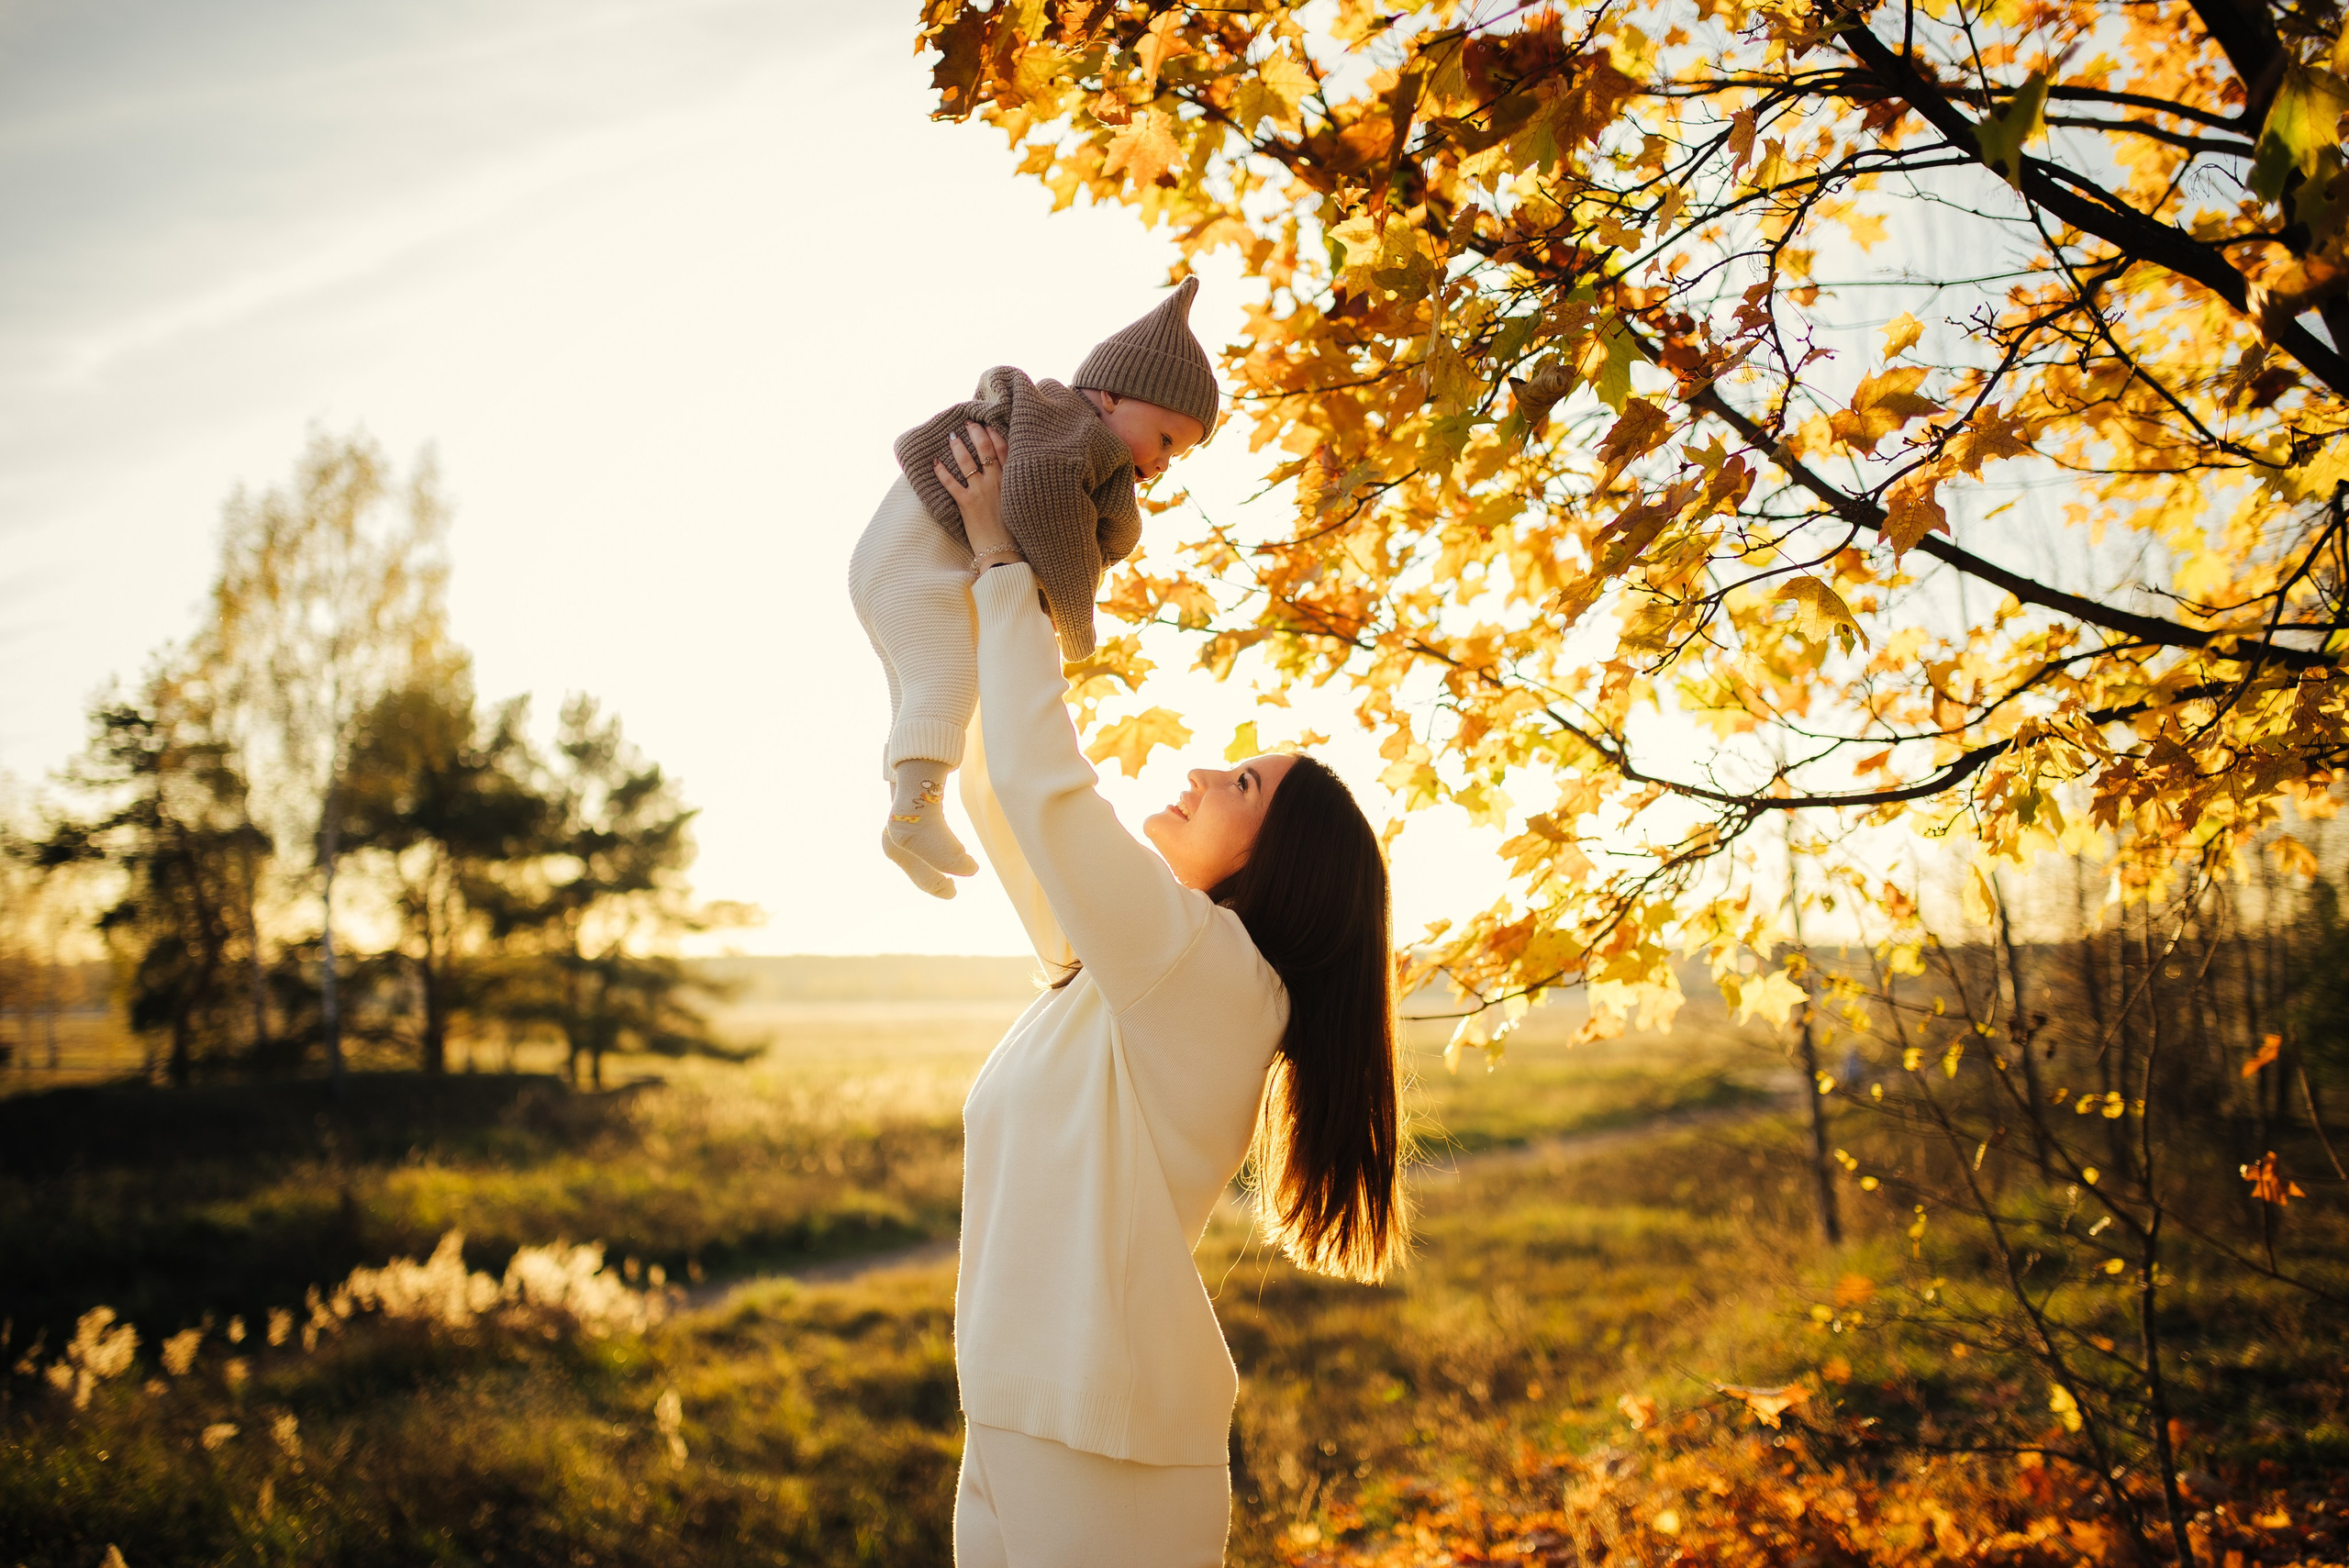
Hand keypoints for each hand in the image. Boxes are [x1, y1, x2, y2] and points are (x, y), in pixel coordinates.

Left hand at [934, 422, 1014, 559]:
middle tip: (969, 423)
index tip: (987, 423)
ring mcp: (981, 491)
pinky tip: (934, 463)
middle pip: (985, 449)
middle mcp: (996, 482)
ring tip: (951, 436)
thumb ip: (1012, 485)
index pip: (1003, 449)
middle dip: (976, 432)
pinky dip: (941, 472)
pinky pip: (951, 483)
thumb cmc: (1015, 531)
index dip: (994, 433)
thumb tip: (1007, 474)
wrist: (1005, 552)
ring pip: (966, 462)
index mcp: (1011, 481)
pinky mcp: (967, 504)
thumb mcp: (1019, 502)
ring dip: (957, 446)